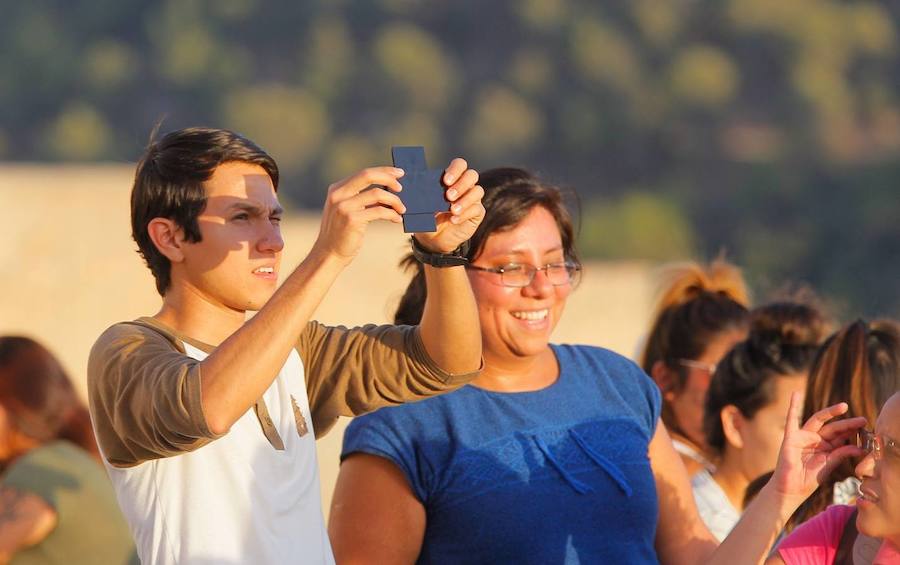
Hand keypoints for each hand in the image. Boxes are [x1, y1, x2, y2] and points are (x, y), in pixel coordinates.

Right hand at [311, 167, 405, 262]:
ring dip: (394, 201)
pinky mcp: (352, 220)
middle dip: (389, 178)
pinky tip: (397, 219)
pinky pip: (379, 211)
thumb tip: (388, 190)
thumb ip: (362, 199)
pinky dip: (392, 214)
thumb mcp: (349, 211)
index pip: (363, 173)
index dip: (383, 171)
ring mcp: (344, 207)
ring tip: (403, 209)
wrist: (329, 254)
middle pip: (368, 176)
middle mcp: (338, 195)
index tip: (398, 173)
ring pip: (377, 194)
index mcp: (337, 189)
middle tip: (402, 187)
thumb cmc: (342, 234)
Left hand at [413, 158, 483, 253]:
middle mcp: (465, 186)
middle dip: (461, 184)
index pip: (459, 165)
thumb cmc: (427, 217)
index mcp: (451, 178)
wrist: (433, 239)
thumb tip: (415, 188)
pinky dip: (465, 214)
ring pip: (478, 191)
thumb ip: (421, 196)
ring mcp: (472, 199)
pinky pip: (477, 209)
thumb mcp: (421, 206)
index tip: (445, 181)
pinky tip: (454, 220)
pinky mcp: (477, 213)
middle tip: (448, 196)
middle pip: (472, 175)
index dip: (455, 170)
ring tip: (452, 210)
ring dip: (465, 200)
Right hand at [769, 392, 866, 506]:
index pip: (840, 436)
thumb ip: (841, 454)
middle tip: (863, 420)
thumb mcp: (829, 465)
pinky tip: (796, 394)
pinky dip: (793, 406)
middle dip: (847, 424)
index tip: (866, 428)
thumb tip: (859, 448)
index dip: (852, 432)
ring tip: (844, 406)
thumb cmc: (808, 480)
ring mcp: (803, 437)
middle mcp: (815, 440)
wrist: (792, 489)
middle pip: (833, 428)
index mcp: (825, 448)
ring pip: (819, 422)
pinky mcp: (790, 437)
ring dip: (831, 413)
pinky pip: (791, 419)